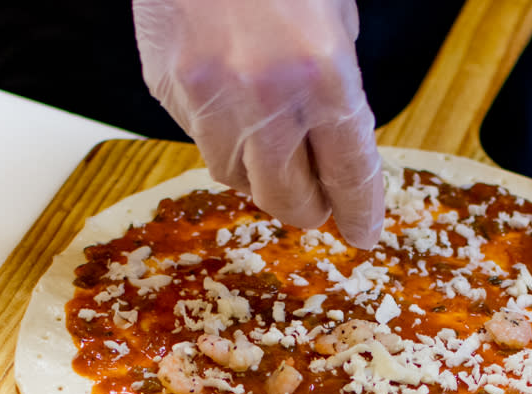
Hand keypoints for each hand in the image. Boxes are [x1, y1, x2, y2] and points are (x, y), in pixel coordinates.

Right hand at [132, 0, 383, 246]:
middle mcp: (266, 97)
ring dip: (258, 170)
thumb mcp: (335, 18)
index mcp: (324, 76)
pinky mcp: (168, 89)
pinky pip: (197, 138)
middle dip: (306, 207)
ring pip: (236, 177)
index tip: (362, 234)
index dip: (358, 212)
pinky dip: (219, 132)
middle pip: (287, 200)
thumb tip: (336, 154)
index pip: (349, 173)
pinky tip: (228, 96)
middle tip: (315, 202)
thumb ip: (337, 87)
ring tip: (268, 136)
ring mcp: (209, 98)